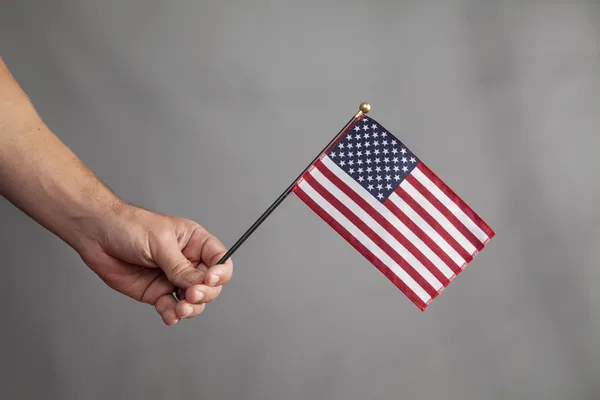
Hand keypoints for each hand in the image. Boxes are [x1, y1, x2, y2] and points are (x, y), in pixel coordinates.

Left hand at [77, 203, 232, 324]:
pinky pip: (171, 308)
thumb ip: (180, 267)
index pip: (220, 260)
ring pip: (194, 301)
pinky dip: (172, 315)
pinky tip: (170, 315)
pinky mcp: (156, 292)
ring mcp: (172, 279)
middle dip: (204, 293)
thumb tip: (199, 284)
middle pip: (210, 285)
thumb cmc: (129, 226)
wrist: (96, 235)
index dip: (220, 272)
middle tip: (191, 294)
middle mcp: (187, 262)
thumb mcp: (160, 243)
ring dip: (191, 308)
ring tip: (180, 309)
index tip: (210, 279)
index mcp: (195, 242)